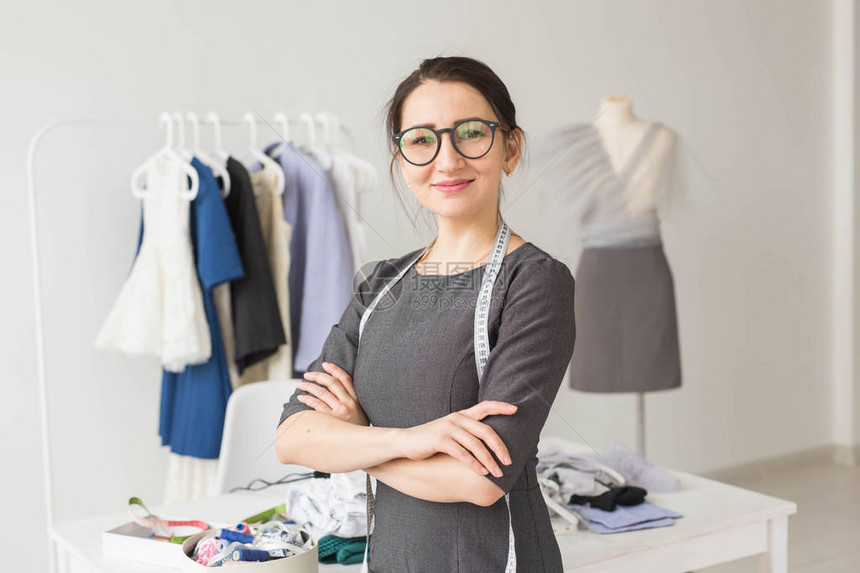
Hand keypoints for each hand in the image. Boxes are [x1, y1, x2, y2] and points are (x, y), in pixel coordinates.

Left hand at [296, 362, 369, 425]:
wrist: (361, 445)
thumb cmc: (356, 429)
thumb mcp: (360, 412)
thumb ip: (350, 401)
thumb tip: (335, 390)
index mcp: (356, 399)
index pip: (345, 378)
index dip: (334, 369)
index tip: (325, 364)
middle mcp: (348, 402)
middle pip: (331, 382)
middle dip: (317, 376)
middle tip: (307, 374)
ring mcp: (340, 410)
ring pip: (321, 392)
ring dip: (308, 386)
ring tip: (300, 384)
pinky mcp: (331, 419)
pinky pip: (316, 404)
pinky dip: (307, 399)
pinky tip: (301, 397)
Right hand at [395, 401, 516, 477]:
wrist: (405, 441)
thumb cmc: (431, 439)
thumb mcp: (450, 430)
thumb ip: (466, 432)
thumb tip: (488, 444)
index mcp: (461, 415)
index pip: (484, 406)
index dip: (500, 407)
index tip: (515, 410)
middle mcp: (457, 419)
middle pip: (485, 431)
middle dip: (500, 447)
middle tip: (508, 461)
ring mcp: (448, 428)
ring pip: (476, 445)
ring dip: (489, 461)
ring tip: (497, 473)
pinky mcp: (440, 440)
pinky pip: (462, 453)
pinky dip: (474, 464)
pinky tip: (481, 472)